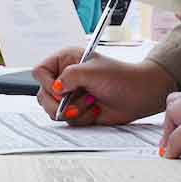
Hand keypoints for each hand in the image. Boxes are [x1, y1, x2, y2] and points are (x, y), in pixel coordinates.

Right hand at [33, 49, 177, 125]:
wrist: (140, 95)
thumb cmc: (121, 77)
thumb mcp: (93, 71)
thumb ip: (70, 76)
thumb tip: (55, 88)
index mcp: (66, 61)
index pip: (40, 71)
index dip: (47, 83)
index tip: (61, 90)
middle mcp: (66, 78)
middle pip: (43, 94)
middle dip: (59, 103)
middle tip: (72, 104)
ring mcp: (71, 96)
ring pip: (53, 110)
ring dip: (74, 110)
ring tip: (91, 102)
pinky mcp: (78, 111)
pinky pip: (68, 121)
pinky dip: (83, 118)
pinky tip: (96, 110)